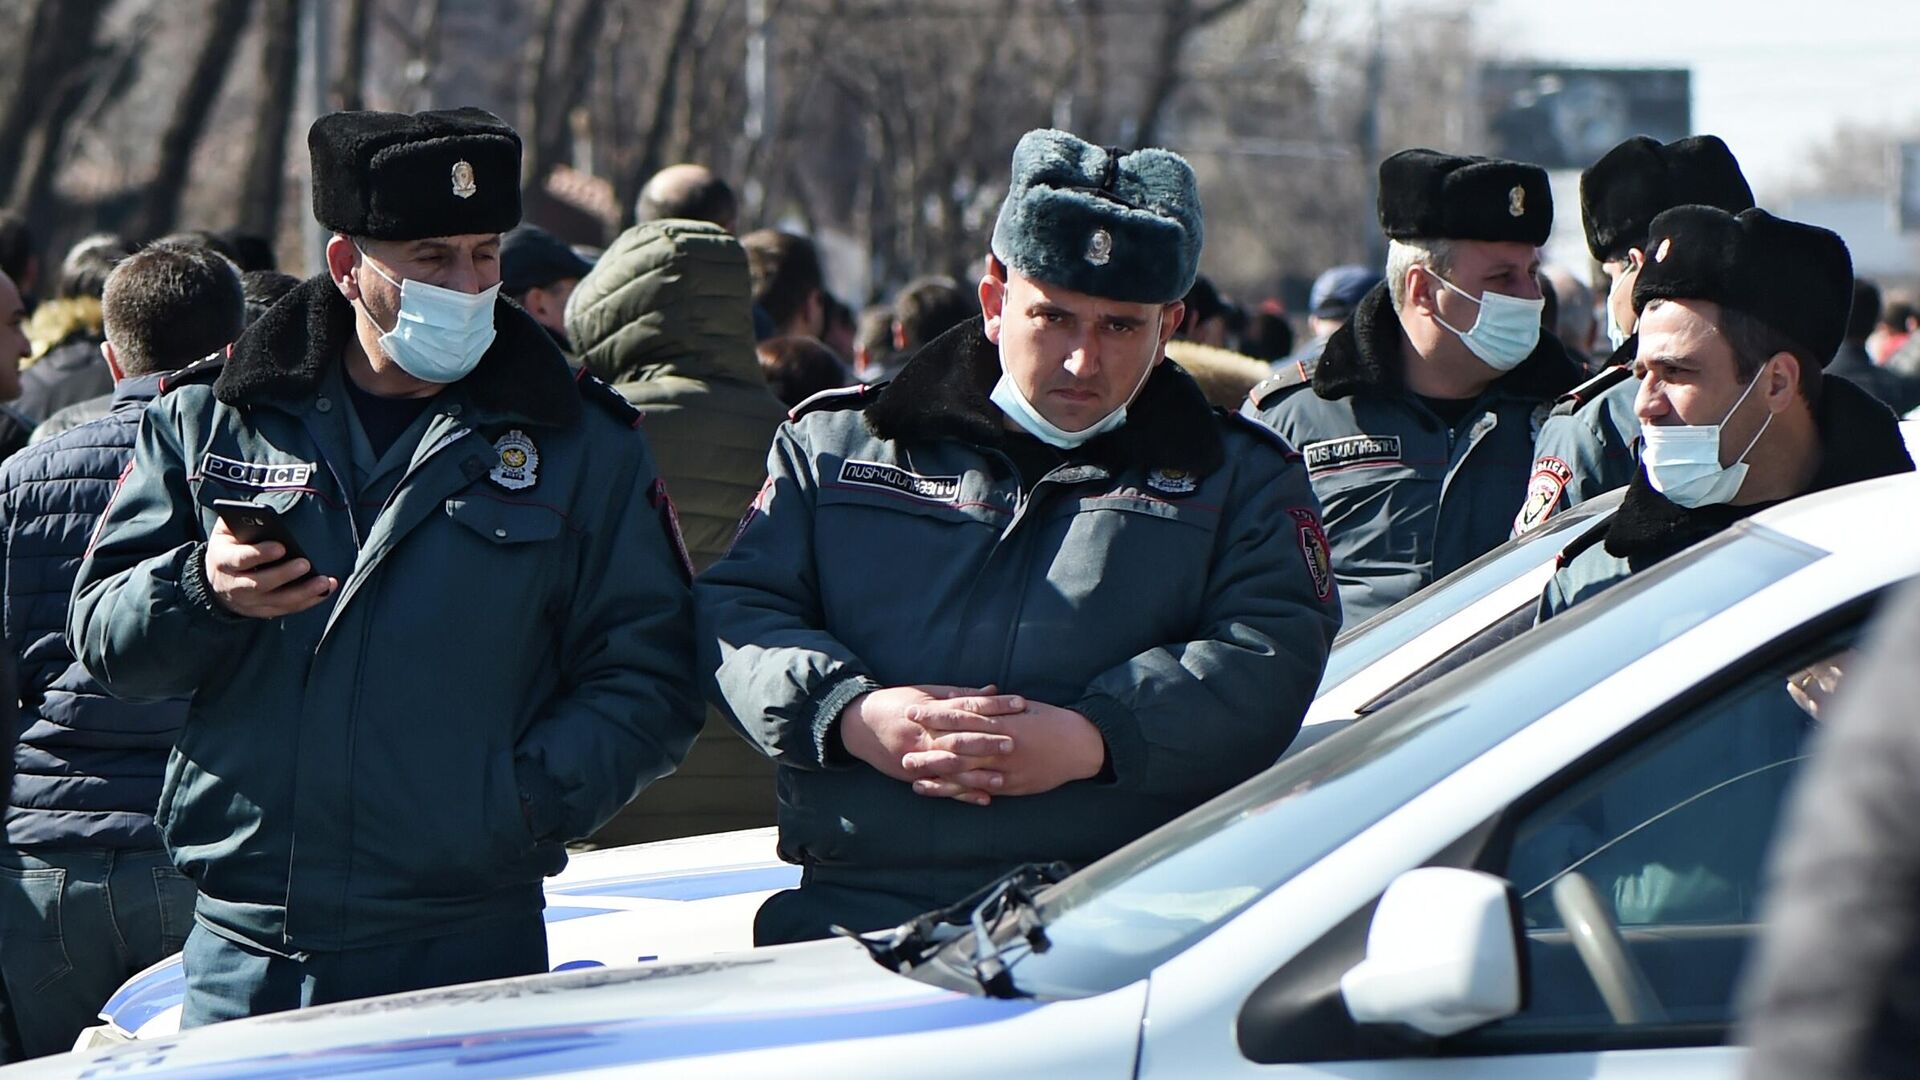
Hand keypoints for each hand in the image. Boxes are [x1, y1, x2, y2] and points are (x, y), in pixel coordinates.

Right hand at [205, 517, 336, 618]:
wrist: (216, 579)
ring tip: (324, 582)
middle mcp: (233, 585)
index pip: (240, 559)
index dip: (260, 554)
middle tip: (305, 563)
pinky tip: (324, 591)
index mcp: (222, 561)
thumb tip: (261, 513)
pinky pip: (287, 609)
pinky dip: (308, 601)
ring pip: (277, 601)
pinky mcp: (262, 611)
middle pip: (259, 584)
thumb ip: (240, 520)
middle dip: (284, 574)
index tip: (281, 547)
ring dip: (303, 592)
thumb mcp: (226, 531)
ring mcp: (248, 602)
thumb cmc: (229, 547)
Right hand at [838, 685, 1020, 804]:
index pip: (967, 707)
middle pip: (959, 739)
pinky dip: (963, 794)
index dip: (995, 706)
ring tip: (1002, 778)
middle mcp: (923, 736)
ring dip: (977, 775)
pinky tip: (984, 799)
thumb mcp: (926, 692)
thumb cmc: (895, 703)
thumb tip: (993, 691)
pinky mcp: (914, 776)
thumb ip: (960, 695)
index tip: (1020, 704)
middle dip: (987, 742)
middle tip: (1014, 744)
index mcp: (929, 711)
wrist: (857, 725)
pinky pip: (942, 787)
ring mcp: (917, 758)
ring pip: (951, 768)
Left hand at [904, 698, 1105, 800]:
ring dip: (937, 773)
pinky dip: (959, 791)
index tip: (913, 711)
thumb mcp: (1020, 707)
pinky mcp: (1013, 786)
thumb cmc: (1051, 720)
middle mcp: (1003, 747)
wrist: (1082, 745)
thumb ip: (990, 705)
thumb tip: (961, 697)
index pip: (961, 716)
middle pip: (958, 747)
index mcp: (1003, 722)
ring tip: (912, 773)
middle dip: (928, 747)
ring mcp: (1007, 770)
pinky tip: (941, 790)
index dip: (935, 715)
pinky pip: (981, 790)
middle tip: (902, 748)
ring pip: (966, 772)